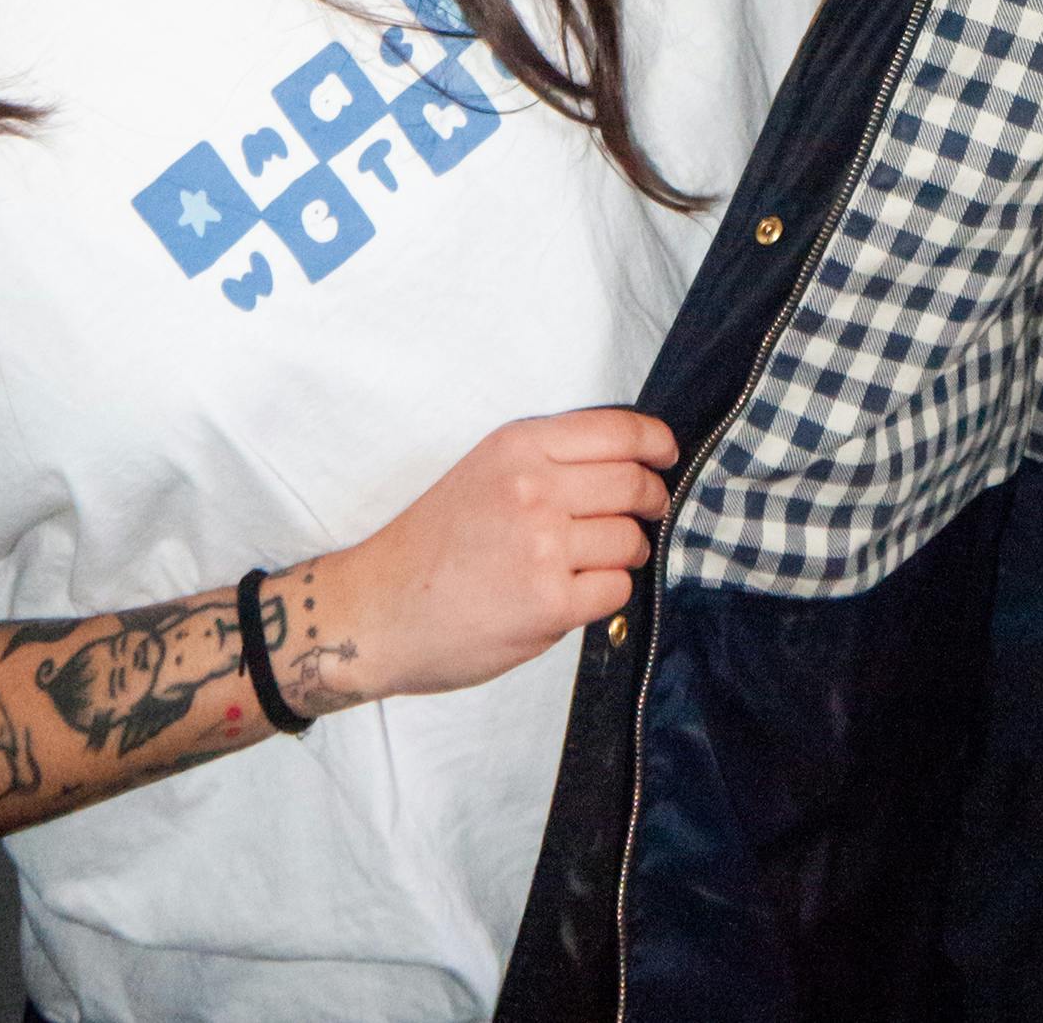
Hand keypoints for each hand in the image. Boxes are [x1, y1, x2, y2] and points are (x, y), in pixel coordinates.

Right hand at [314, 408, 677, 702]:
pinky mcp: (549, 602)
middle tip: (650, 510)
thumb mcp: (483, 470)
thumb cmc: (430, 542)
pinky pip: (616, 587)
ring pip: (630, 539)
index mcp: (518, 446)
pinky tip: (578, 591)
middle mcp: (534, 488)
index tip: (667, 455)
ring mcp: (543, 547)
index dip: (656, 443)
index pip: (618, 432)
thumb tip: (626, 465)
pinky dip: (608, 591)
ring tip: (599, 559)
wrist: (375, 610)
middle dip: (653, 499)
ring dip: (628, 551)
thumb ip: (547, 460)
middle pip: (634, 484)